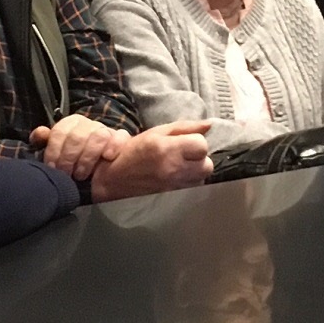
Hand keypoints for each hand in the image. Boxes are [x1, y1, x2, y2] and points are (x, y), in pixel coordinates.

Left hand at [30, 116, 129, 180]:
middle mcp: (89, 124)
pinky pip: (120, 136)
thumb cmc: (74, 160)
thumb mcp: (58, 151)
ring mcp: (107, 130)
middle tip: (66, 174)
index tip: (52, 167)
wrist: (99, 171)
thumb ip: (46, 142)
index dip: (54, 150)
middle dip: (69, 157)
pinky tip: (107, 157)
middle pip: (78, 136)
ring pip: (98, 136)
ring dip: (88, 157)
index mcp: (72, 123)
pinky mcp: (122, 139)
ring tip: (81, 174)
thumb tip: (39, 134)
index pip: (60, 131)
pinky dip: (114, 145)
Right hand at [90, 120, 212, 201]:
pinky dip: (189, 181)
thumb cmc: (134, 151)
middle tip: (185, 155)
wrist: (114, 179)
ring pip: (202, 179)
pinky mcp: (173, 197)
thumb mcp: (157, 132)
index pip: (202, 146)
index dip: (196, 142)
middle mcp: (173, 170)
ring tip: (179, 166)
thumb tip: (208, 125)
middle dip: (200, 158)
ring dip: (195, 171)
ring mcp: (174, 187)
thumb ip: (185, 127)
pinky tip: (176, 176)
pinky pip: (192, 189)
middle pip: (207, 165)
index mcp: (168, 149)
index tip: (185, 142)